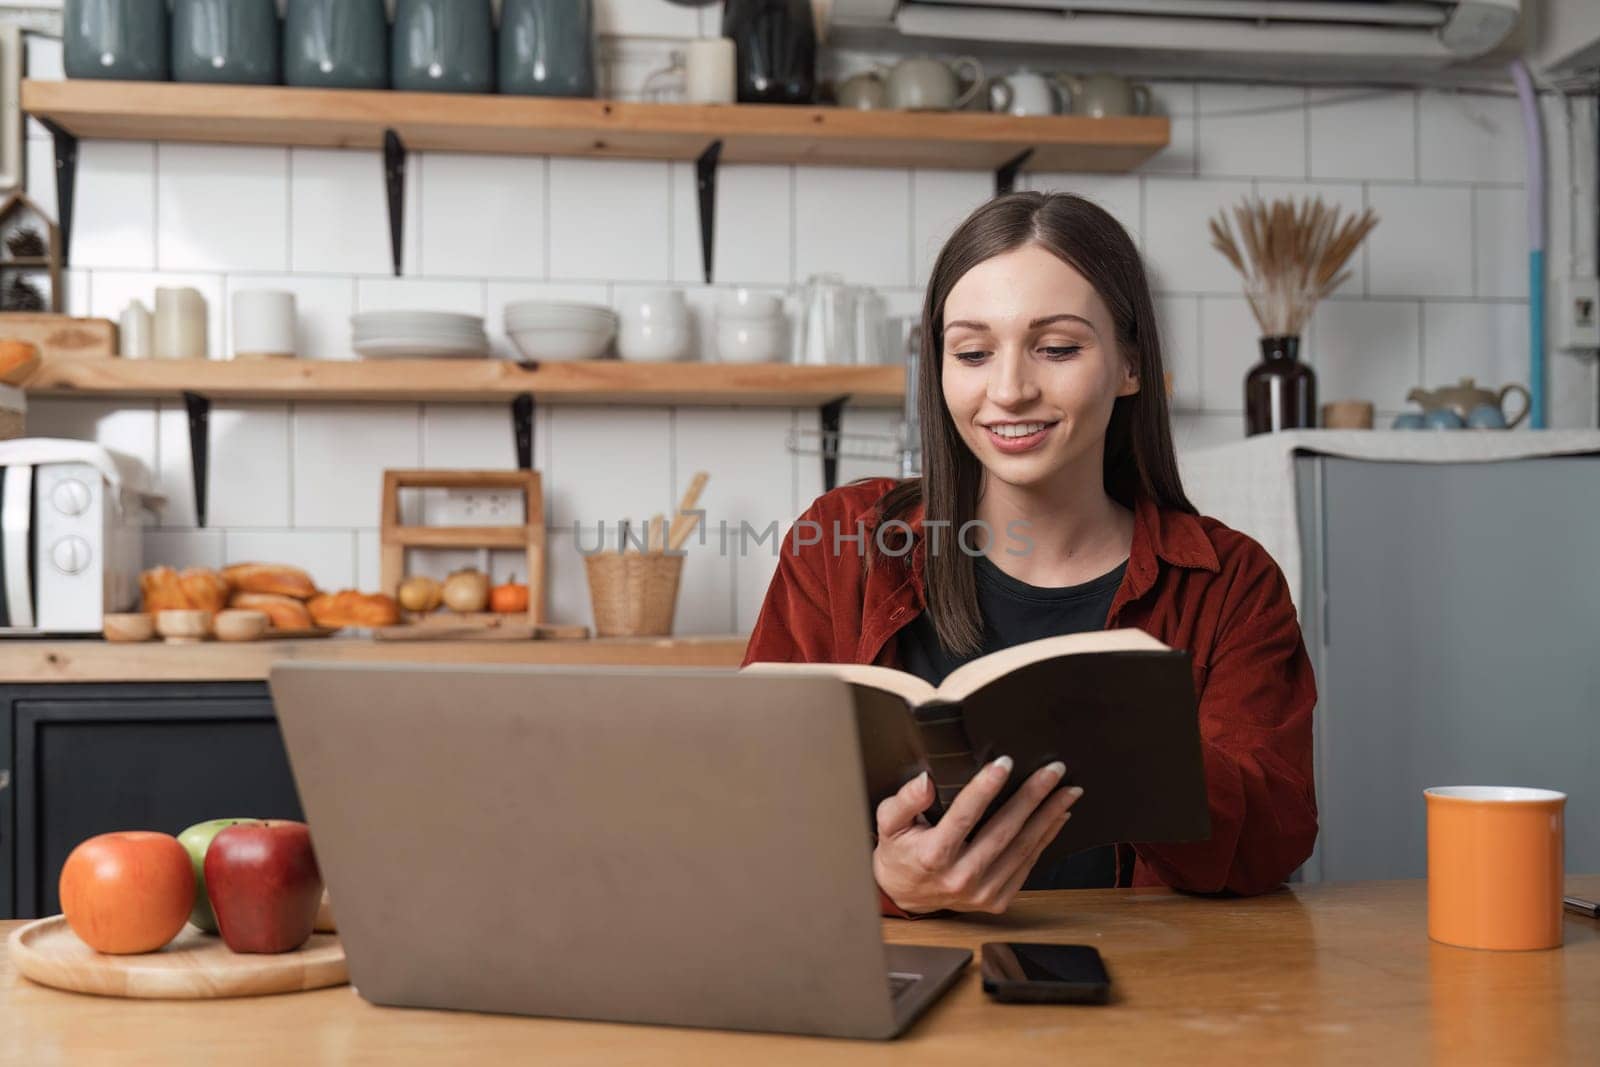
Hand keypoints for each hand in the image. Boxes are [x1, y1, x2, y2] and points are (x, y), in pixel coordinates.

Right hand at [873, 757, 1082, 914]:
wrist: (906, 895)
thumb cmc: (900, 851)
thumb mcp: (889, 822)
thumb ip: (904, 801)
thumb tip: (925, 782)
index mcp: (933, 856)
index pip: (964, 817)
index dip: (985, 788)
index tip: (1004, 763)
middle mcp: (961, 877)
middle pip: (1004, 831)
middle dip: (1033, 797)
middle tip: (1054, 771)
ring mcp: (982, 893)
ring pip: (1022, 849)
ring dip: (1049, 817)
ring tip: (1068, 791)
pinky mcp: (997, 900)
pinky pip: (1026, 865)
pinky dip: (1045, 839)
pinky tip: (1057, 817)